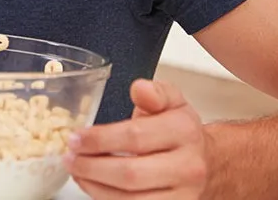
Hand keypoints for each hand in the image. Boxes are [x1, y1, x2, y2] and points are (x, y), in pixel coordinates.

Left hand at [66, 79, 208, 198]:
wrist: (208, 163)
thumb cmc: (180, 131)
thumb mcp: (172, 101)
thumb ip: (154, 92)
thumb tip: (140, 88)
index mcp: (184, 131)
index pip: (135, 137)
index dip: (100, 139)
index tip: (76, 137)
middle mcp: (187, 167)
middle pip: (130, 174)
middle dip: (91, 166)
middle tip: (69, 157)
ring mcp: (183, 196)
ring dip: (95, 187)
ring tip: (76, 171)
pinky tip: (93, 186)